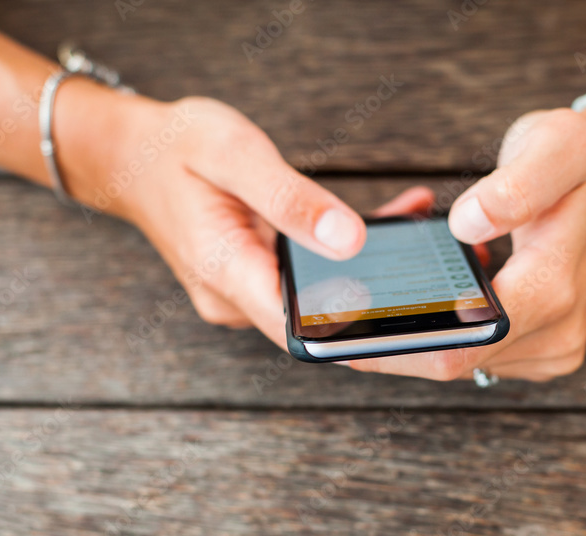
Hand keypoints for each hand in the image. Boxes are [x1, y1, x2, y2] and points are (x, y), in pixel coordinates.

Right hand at [56, 85, 425, 345]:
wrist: (130, 156)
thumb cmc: (175, 147)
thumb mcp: (233, 152)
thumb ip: (291, 198)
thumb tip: (350, 240)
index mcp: (225, 270)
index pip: (302, 329)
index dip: (364, 338)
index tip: (421, 330)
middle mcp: (235, 297)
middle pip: (321, 327)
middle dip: (390, 318)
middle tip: (455, 305)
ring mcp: (246, 293)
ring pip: (323, 306)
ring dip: (380, 285)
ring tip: (434, 253)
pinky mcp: (257, 281)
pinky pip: (313, 284)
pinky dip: (355, 262)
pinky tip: (396, 222)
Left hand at [349, 107, 585, 381]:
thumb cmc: (578, 161)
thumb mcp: (555, 147)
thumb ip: (516, 185)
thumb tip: (465, 224)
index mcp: (553, 290)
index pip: (459, 347)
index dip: (394, 346)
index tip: (337, 330)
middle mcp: (556, 335)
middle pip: (450, 362)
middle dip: (392, 338)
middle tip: (337, 305)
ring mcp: (550, 349)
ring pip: (459, 361)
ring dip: (418, 330)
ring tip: (394, 281)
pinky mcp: (539, 352)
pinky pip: (476, 354)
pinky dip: (445, 327)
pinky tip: (433, 290)